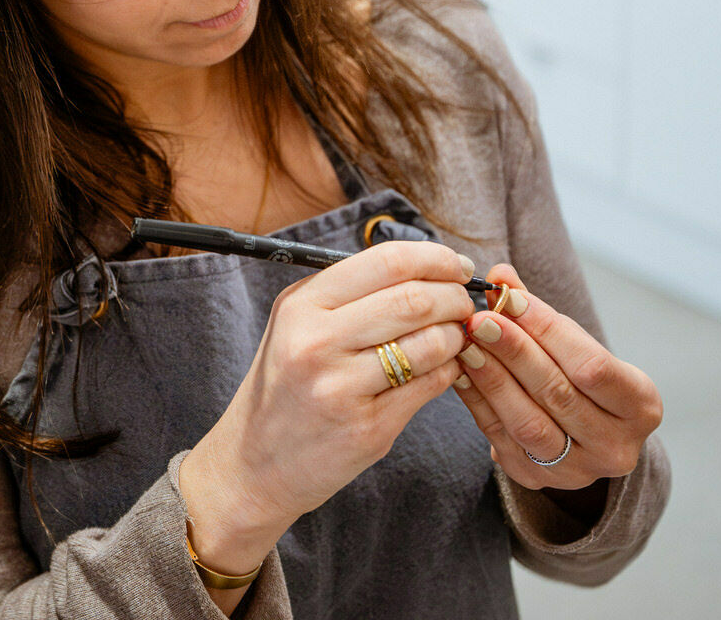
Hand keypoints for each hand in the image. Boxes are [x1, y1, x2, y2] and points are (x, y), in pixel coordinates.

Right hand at [181, 241, 477, 570]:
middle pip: (414, 300)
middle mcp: (315, 342)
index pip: (386, 262)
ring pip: (429, 343)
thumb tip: (425, 269)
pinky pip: (429, 386)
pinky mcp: (366, 428)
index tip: (456, 265)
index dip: (435, 258)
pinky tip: (444, 368)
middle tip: (464, 304)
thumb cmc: (286, 386)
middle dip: (454, 297)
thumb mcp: (296, 325)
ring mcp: (340, 388)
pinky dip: (450, 371)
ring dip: (456, 336)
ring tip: (455, 338)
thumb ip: (348, 294)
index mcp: (300, 306)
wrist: (256, 462)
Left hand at [452, 263, 663, 492]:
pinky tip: (459, 369)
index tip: (508, 298)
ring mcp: (577, 470)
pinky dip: (477, 400)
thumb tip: (501, 275)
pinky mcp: (536, 479)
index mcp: (641, 407)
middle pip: (559, 394)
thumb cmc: (580, 377)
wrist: (580, 435)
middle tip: (479, 318)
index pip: (593, 366)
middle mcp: (616, 446)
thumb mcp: (574, 344)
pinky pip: (500, 436)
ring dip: (492, 377)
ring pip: (528, 421)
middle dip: (515, 351)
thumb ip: (537, 311)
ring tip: (465, 342)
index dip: (548, 330)